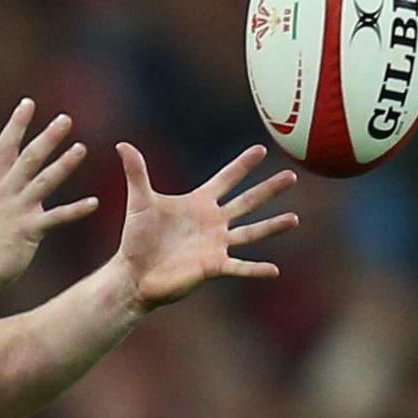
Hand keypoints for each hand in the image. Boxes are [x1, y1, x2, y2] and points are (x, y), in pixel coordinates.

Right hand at [0, 99, 97, 289]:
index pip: (5, 148)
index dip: (17, 124)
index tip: (28, 103)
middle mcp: (5, 194)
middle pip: (28, 158)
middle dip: (47, 137)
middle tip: (66, 119)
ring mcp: (17, 211)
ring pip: (43, 182)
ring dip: (64, 164)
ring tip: (82, 148)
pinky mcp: (28, 232)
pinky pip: (56, 218)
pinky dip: (76, 210)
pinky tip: (94, 203)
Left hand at [110, 142, 299, 312]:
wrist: (134, 273)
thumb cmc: (136, 239)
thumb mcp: (139, 202)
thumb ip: (136, 173)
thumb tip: (122, 144)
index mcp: (199, 203)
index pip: (226, 179)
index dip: (242, 165)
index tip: (261, 149)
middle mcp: (213, 222)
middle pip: (247, 202)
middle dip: (269, 190)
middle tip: (292, 177)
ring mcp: (216, 245)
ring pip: (251, 232)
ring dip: (273, 226)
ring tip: (294, 218)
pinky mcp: (213, 266)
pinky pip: (239, 267)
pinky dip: (256, 269)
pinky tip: (274, 270)